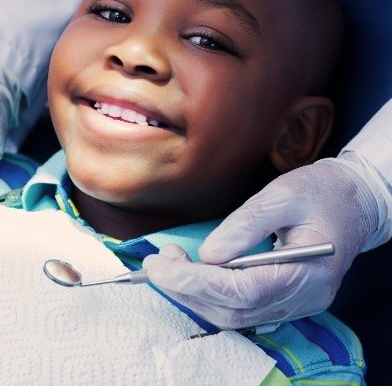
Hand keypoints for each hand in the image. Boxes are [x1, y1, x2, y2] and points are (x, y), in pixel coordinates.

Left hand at [143, 154, 379, 328]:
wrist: (352, 201)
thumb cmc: (321, 193)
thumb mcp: (283, 195)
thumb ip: (246, 225)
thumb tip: (208, 254)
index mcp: (309, 273)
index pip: (243, 291)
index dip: (196, 282)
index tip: (160, 265)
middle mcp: (303, 298)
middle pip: (234, 311)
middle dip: (187, 289)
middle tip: (157, 262)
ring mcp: (295, 304)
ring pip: (234, 316)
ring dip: (193, 295)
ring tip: (168, 264)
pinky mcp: (284, 299)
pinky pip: (241, 309)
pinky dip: (208, 296)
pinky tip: (190, 275)